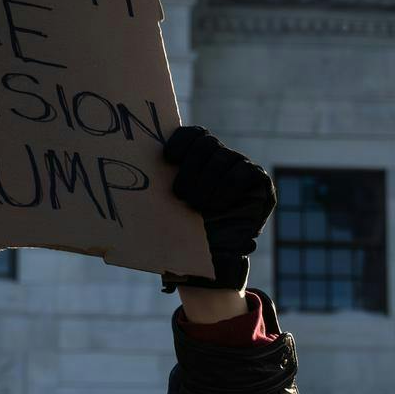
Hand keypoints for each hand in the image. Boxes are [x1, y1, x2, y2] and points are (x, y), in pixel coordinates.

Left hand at [159, 126, 273, 291]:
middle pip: (207, 143)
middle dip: (192, 168)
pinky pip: (241, 173)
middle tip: (180, 194)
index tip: (168, 159)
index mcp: (199, 156)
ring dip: (206, 182)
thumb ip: (163, 179)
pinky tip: (215, 206)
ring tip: (196, 205)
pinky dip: (226, 188)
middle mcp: (222, 157)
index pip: (194, 134)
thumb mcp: (170, 201)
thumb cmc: (186, 229)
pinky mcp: (259, 180)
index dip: (181, 141)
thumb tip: (135, 155)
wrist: (212, 258)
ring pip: (223, 158)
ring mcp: (242, 166)